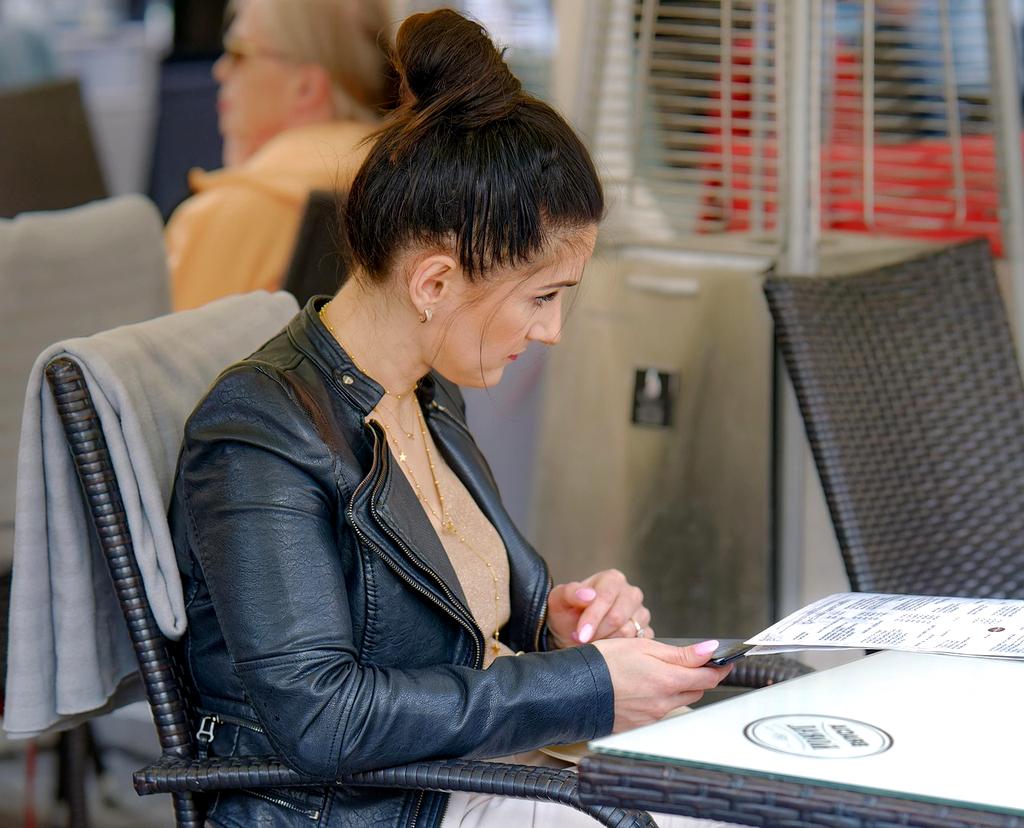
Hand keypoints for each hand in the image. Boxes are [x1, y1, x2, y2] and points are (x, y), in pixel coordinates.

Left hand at [547, 569, 650, 647]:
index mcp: (612, 579)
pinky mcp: (647, 633)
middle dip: (597, 632)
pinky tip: (606, 647)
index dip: (592, 617)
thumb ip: (570, 593)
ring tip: (592, 641)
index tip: (580, 634)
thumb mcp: (559, 600)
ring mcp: (642, 613)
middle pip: (618, 617)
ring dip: (606, 642)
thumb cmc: (566, 614)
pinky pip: (637, 645)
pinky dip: (619, 650)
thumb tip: (588, 595)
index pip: (605, 597)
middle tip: (581, 640)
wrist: (573, 634)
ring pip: (628, 633)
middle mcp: (631, 593)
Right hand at [592, 638, 731, 731]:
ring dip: (678, 687)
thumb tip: (710, 650)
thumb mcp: (643, 647)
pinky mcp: (639, 725)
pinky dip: (658, 698)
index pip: (709, 678)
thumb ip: (680, 653)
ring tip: (658, 671)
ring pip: (677, 701)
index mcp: (668, 681)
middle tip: (690, 661)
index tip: (724, 660)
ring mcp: (652, 718)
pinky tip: (642, 687)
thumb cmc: (605, 662)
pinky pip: (659, 711)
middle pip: (696, 690)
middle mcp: (663, 703)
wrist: (574, 687)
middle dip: (698, 676)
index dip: (720, 668)